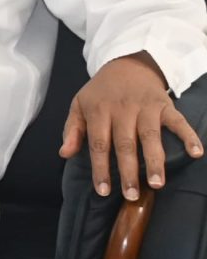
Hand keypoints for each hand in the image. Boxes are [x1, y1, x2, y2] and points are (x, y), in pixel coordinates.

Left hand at [63, 53, 202, 199]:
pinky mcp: (165, 105)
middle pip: (124, 144)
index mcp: (98, 111)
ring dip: (154, 160)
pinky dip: (188, 136)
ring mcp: (145, 107)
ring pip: (150, 136)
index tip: (103, 190)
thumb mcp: (79, 105)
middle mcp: (122, 110)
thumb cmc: (101, 92)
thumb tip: (64, 153)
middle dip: (128, 171)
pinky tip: (196, 153)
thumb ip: (71, 130)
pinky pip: (178, 121)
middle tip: (131, 194)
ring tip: (157, 183)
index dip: (100, 168)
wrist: (126, 64)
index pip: (98, 144)